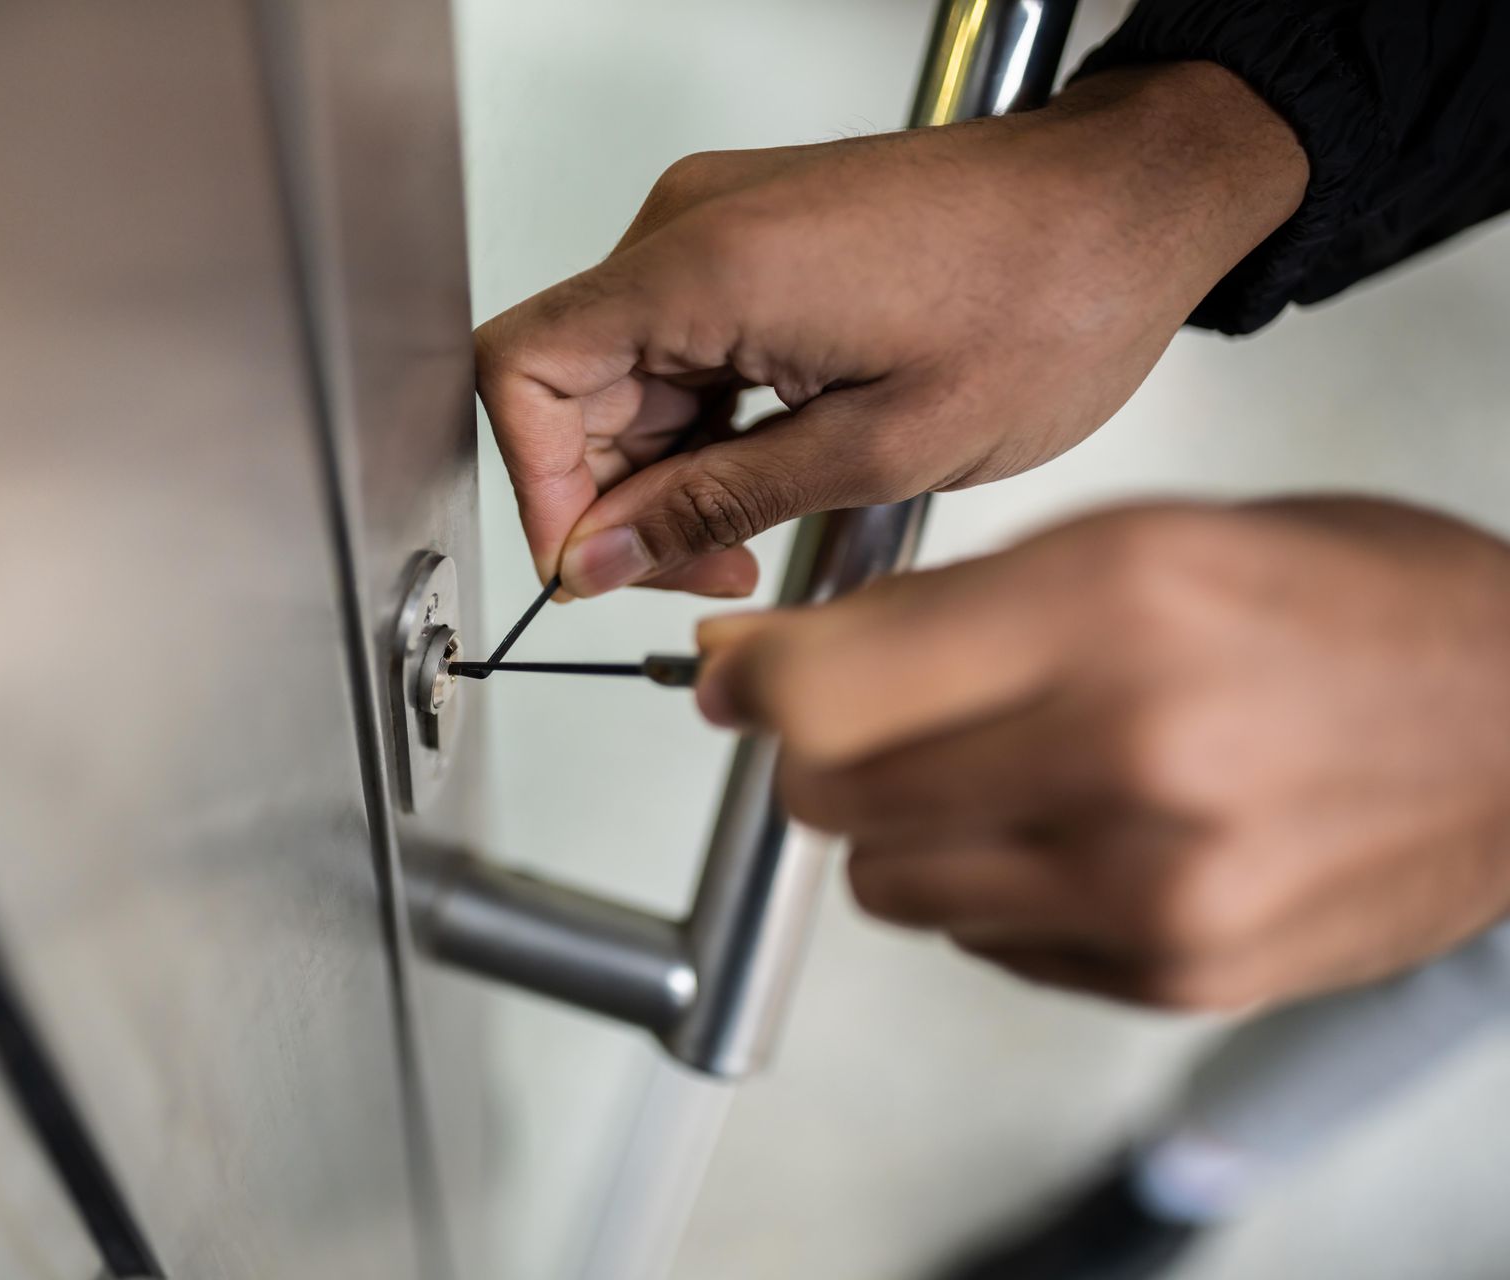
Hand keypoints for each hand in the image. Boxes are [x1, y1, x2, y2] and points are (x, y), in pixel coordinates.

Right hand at [475, 63, 1306, 597]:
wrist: (1127, 211)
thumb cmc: (1044, 299)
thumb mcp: (874, 450)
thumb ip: (712, 507)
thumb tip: (601, 554)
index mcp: (704, 264)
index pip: (519, 370)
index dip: (537, 487)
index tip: (589, 563)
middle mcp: (690, 225)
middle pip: (569, 383)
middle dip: (617, 498)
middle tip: (701, 568)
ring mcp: (718, 226)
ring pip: (623, 377)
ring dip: (667, 472)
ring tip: (750, 536)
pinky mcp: (750, 241)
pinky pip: (678, 349)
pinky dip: (704, 427)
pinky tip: (768, 476)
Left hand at [693, 499, 1509, 1010]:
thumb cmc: (1353, 610)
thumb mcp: (1148, 538)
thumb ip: (952, 606)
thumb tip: (776, 662)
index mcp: (1112, 604)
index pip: (826, 683)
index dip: (756, 682)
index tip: (741, 678)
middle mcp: (1126, 750)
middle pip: (831, 792)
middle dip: (823, 752)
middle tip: (875, 717)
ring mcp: (1151, 882)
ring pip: (889, 881)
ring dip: (905, 828)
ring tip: (1000, 771)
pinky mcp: (1173, 970)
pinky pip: (982, 942)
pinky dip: (992, 890)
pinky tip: (1078, 832)